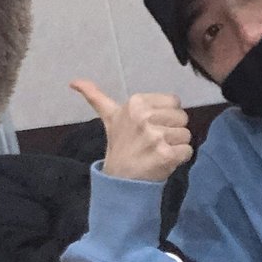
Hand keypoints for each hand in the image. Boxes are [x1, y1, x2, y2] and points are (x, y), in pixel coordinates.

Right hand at [70, 79, 192, 181]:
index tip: (151, 127)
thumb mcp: (109, 117)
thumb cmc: (119, 146)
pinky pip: (188, 150)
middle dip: (172, 131)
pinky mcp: (166, 154)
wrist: (119, 179)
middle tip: (154, 143)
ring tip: (158, 152)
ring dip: (176, 146)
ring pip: (186, 135)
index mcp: (136, 102)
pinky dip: (180, 158)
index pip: (174, 102)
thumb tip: (73, 81)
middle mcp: (145, 116)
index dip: (167, 116)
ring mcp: (155, 136)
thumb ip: (96, 96)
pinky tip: (164, 161)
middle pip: (182, 118)